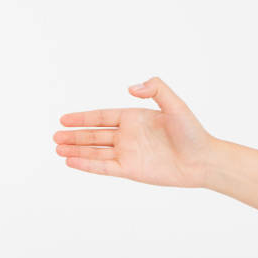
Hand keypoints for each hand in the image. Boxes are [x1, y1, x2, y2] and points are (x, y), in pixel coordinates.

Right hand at [53, 77, 215, 186]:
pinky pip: (104, 166)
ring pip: (95, 151)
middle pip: (94, 135)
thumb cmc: (192, 132)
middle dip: (74, 136)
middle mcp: (128, 135)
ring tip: (57, 148)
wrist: (203, 160)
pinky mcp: (130, 170)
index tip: (64, 118)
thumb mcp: (176, 104)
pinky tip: (72, 162)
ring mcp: (128, 153)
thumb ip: (155, 89)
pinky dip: (87, 164)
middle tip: (54, 136)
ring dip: (76, 150)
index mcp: (135, 118)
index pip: (102, 116)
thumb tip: (130, 88)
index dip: (83, 118)